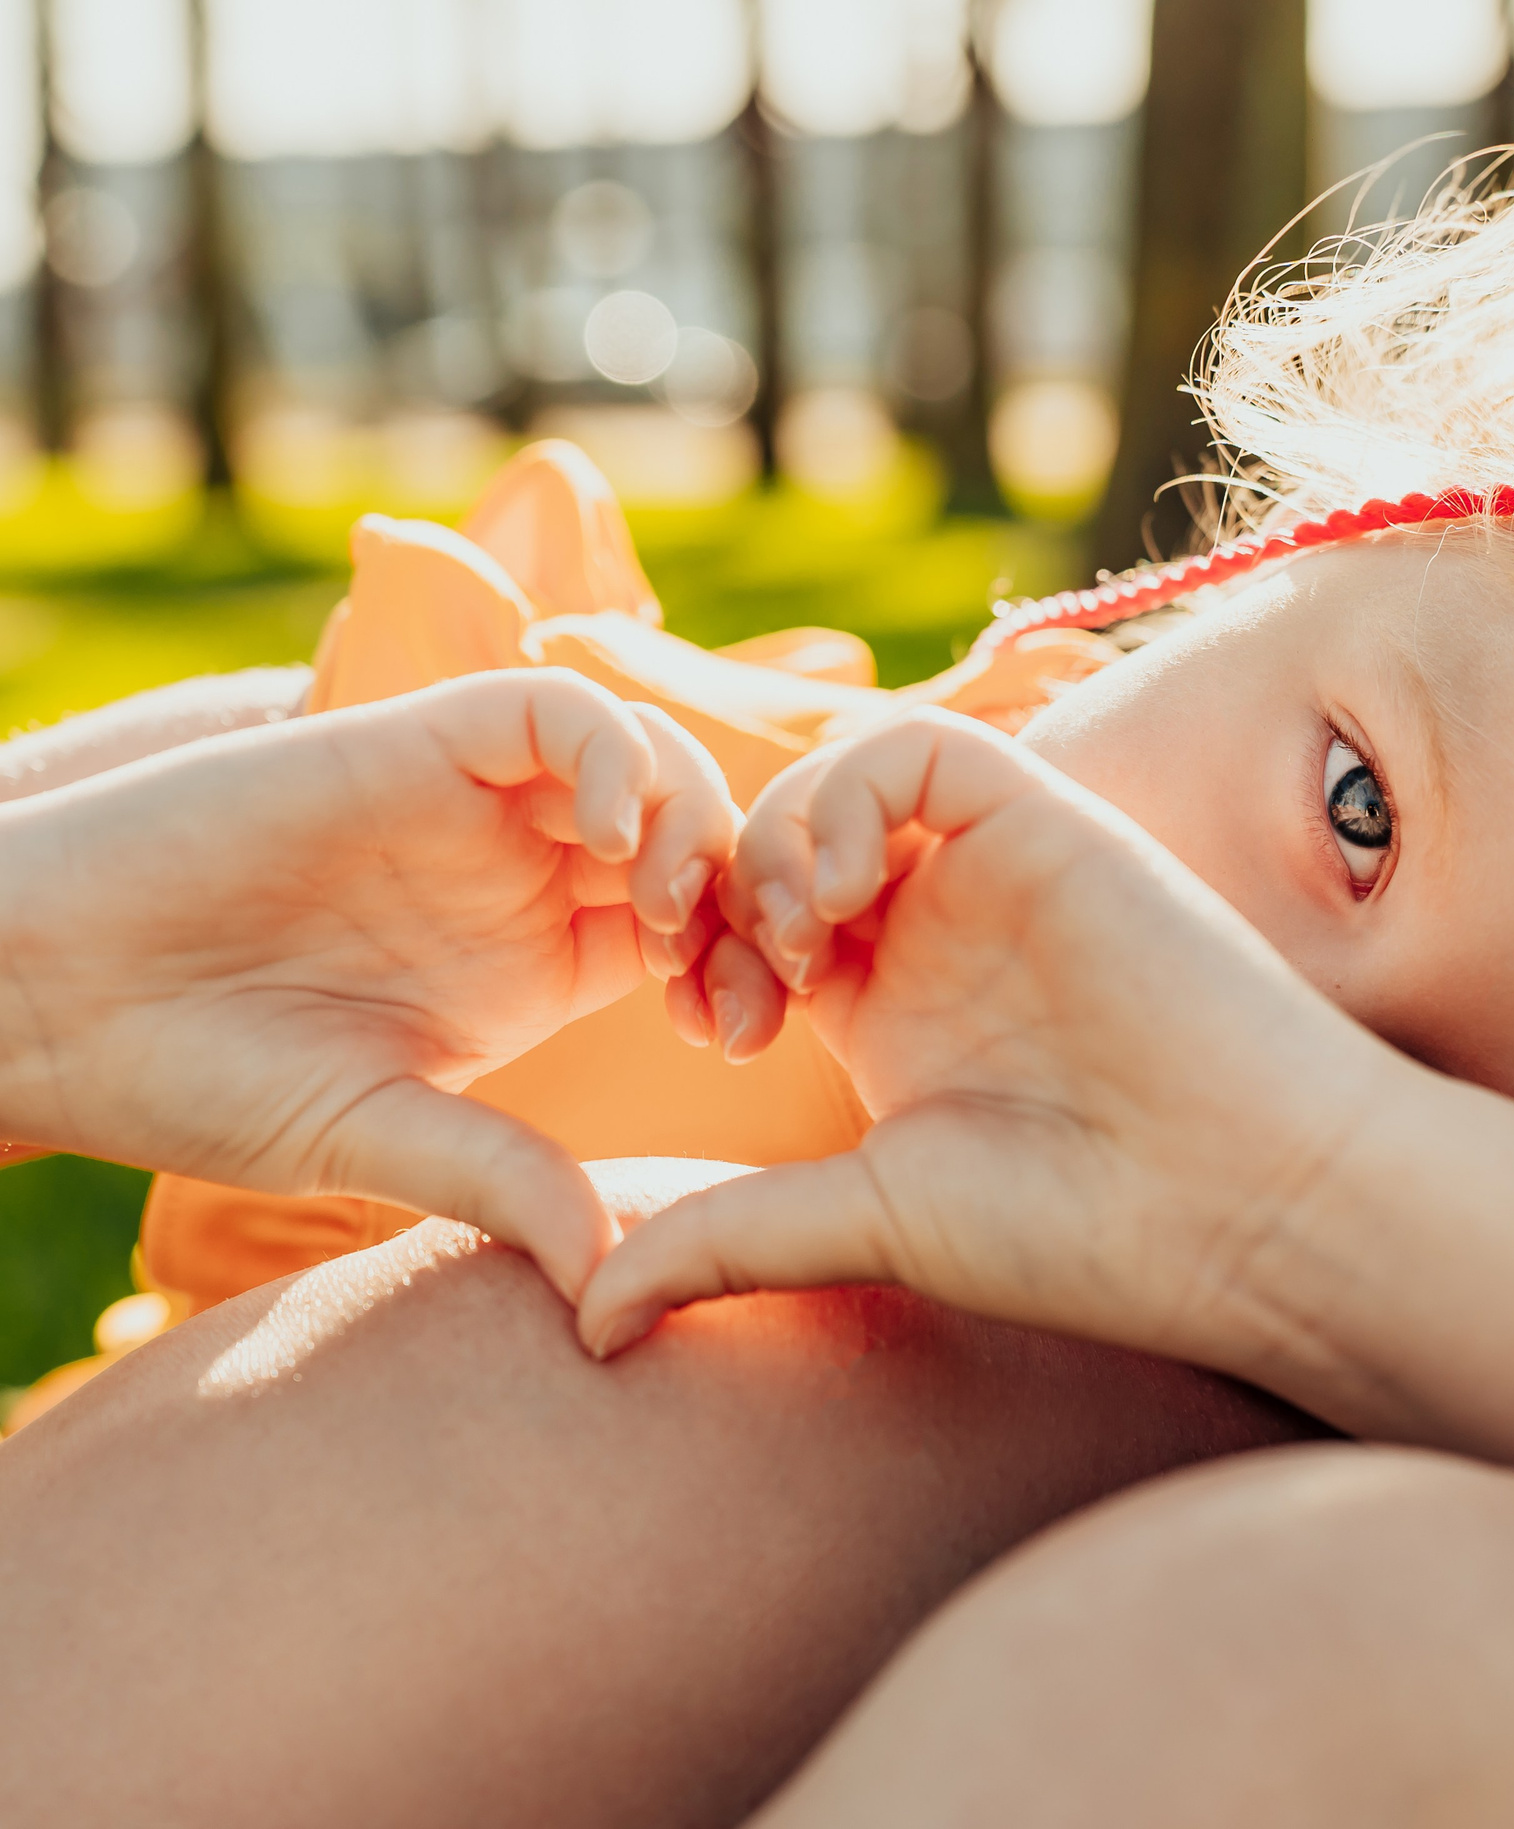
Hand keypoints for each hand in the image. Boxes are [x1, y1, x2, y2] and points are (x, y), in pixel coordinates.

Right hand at [0, 669, 735, 1301]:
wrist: (44, 1002)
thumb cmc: (193, 1080)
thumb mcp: (373, 1136)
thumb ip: (497, 1178)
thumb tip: (605, 1277)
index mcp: (540, 963)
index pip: (697, 934)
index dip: (742, 972)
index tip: (742, 1038)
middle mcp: (521, 874)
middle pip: (697, 838)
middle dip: (744, 893)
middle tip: (736, 967)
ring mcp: (470, 803)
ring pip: (645, 759)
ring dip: (694, 818)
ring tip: (666, 907)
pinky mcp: (405, 743)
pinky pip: (545, 709)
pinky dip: (607, 752)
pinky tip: (613, 838)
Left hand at [577, 708, 1410, 1364]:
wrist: (1242, 1204)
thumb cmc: (1079, 1231)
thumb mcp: (869, 1222)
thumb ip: (729, 1239)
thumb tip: (587, 1324)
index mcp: (896, 1016)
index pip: (759, 930)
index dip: (704, 957)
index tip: (710, 1033)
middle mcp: (942, 932)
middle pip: (786, 843)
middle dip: (724, 889)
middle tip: (726, 975)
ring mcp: (995, 872)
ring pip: (843, 779)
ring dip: (781, 835)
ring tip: (793, 933)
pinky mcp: (1048, 822)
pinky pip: (920, 749)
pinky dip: (853, 790)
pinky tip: (844, 888)